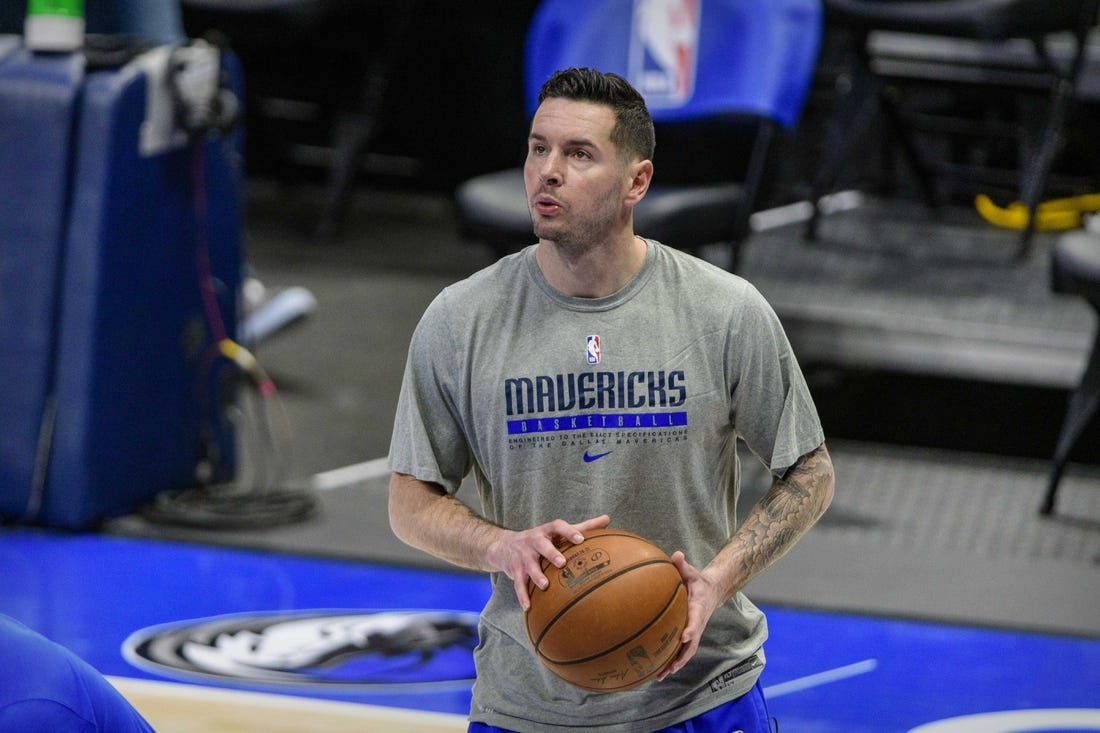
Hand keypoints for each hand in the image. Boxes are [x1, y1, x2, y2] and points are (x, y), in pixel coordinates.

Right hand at [487, 514, 609, 610]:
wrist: (505, 546)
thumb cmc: (542, 539)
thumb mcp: (558, 532)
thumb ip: (583, 527)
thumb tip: (607, 519)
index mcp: (547, 532)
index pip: (557, 527)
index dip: (569, 531)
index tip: (580, 539)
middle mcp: (533, 541)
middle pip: (541, 545)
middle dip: (550, 553)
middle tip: (561, 562)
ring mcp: (523, 556)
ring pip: (529, 565)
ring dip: (536, 575)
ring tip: (545, 585)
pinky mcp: (515, 570)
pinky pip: (518, 584)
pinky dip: (522, 596)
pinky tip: (528, 607)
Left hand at [656, 550, 724, 680]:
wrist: (711, 591)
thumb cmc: (697, 581)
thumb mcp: (692, 572)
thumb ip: (683, 565)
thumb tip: (676, 554)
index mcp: (699, 608)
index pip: (696, 620)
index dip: (691, 629)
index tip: (684, 637)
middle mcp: (697, 624)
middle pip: (691, 644)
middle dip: (681, 657)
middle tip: (669, 668)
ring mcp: (694, 632)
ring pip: (685, 652)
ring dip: (674, 664)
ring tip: (659, 676)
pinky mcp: (688, 635)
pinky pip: (680, 650)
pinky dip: (670, 661)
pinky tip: (657, 670)